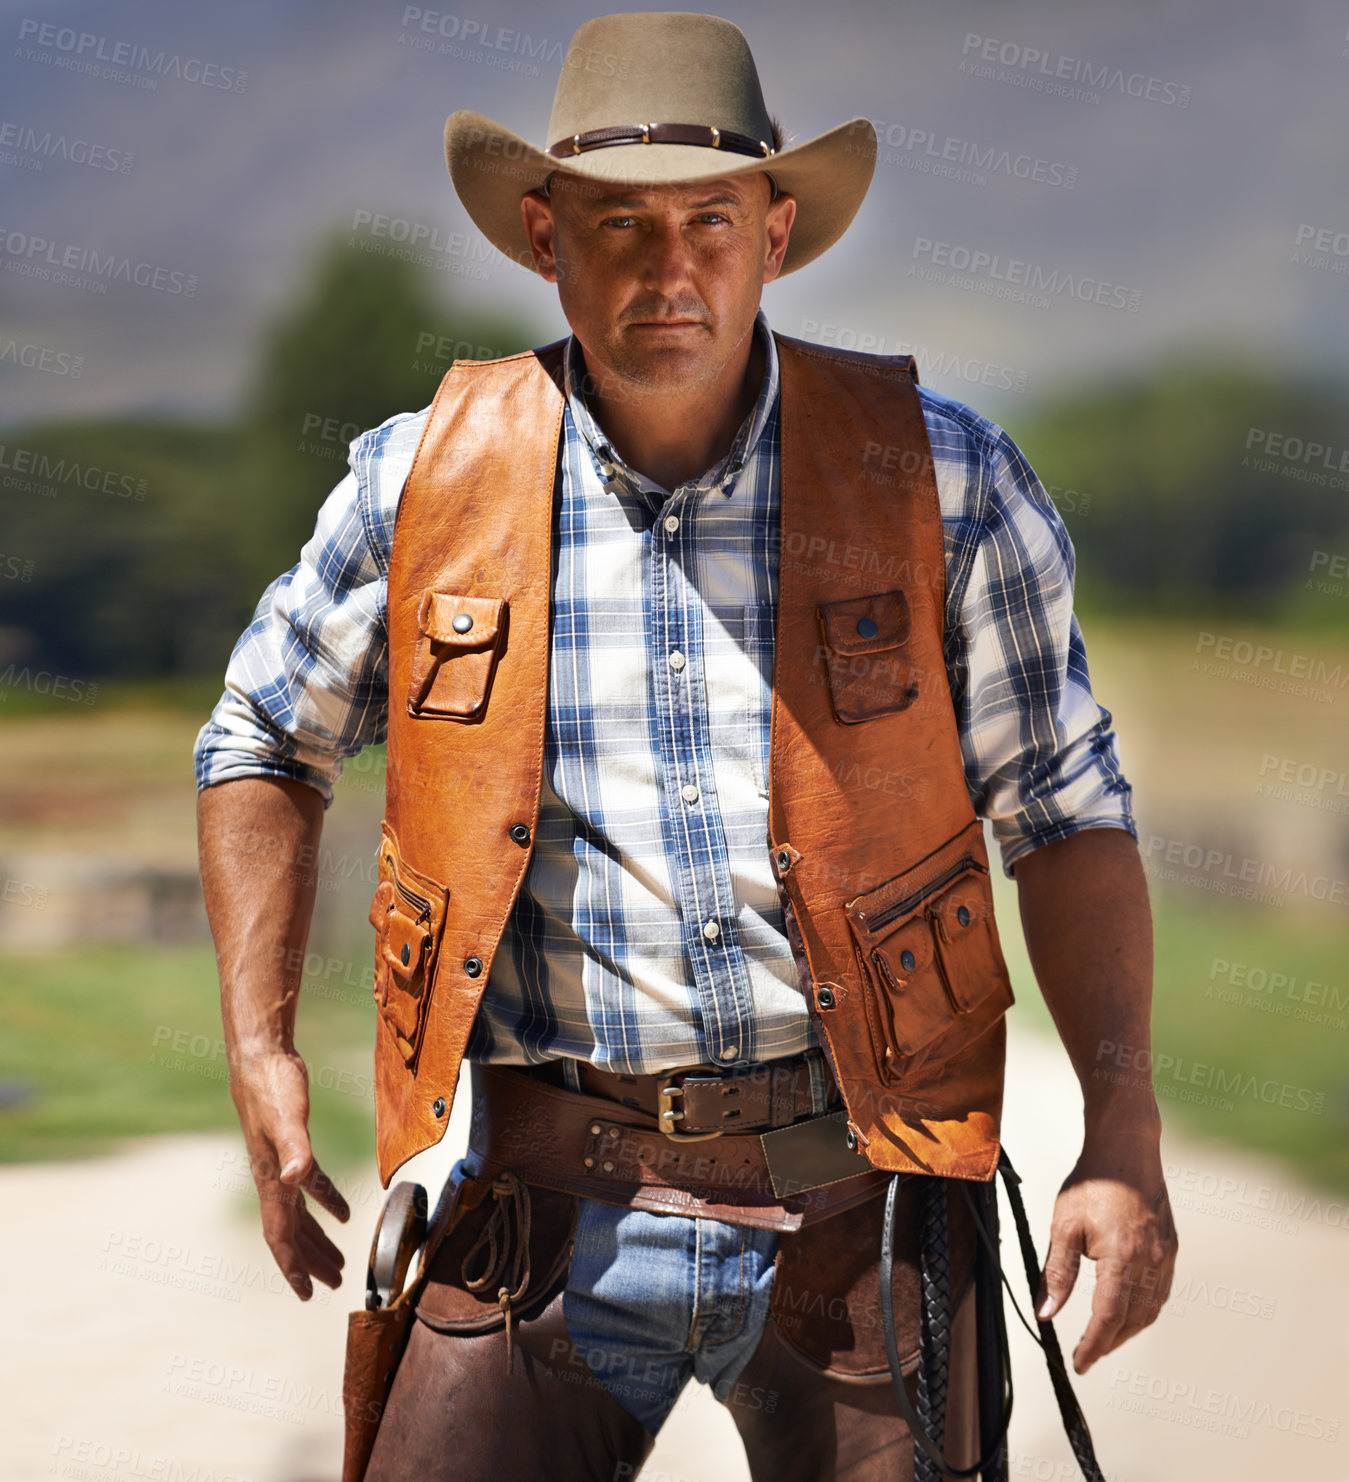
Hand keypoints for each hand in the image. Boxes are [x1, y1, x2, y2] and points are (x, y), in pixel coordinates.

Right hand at [229, 1046, 349, 1300]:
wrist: (260, 1058)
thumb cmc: (271, 1087)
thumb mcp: (287, 1118)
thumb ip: (295, 1148)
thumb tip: (296, 1179)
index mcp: (270, 1181)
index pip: (280, 1235)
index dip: (293, 1267)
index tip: (307, 1294)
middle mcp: (273, 1179)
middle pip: (292, 1233)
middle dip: (311, 1262)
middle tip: (333, 1284)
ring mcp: (282, 1164)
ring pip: (300, 1214)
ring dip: (318, 1239)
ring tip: (338, 1262)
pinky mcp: (294, 1147)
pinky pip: (311, 1186)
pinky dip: (326, 1201)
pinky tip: (343, 1212)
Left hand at [1034, 1129, 1177, 1372]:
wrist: (1126, 1147)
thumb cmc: (1092, 1181)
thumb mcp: (1064, 1224)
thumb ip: (1057, 1272)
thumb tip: (1046, 1312)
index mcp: (1122, 1257)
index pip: (1108, 1317)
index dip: (1094, 1345)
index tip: (1080, 1363)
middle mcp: (1151, 1261)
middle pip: (1132, 1320)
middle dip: (1109, 1342)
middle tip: (1087, 1354)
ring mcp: (1166, 1255)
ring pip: (1151, 1309)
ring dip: (1128, 1330)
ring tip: (1104, 1338)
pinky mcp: (1172, 1247)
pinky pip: (1162, 1291)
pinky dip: (1144, 1310)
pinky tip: (1128, 1311)